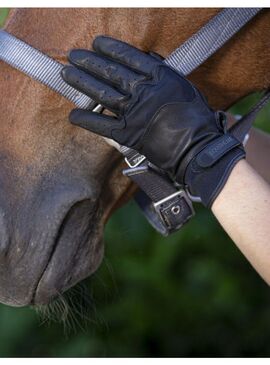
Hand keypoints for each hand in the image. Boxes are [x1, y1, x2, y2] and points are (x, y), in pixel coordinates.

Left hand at [62, 36, 244, 206]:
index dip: (110, 49)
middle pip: (111, 72)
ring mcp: (134, 112)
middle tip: (74, 56)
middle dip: (89, 62)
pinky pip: (102, 125)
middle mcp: (144, 92)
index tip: (96, 43)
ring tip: (67, 73)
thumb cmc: (196, 119)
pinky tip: (72, 114)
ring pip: (102, 93)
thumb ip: (164, 74)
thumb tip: (147, 61)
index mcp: (160, 78)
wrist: (197, 149)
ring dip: (82, 82)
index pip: (129, 58)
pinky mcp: (128, 134)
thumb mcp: (184, 87)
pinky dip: (86, 119)